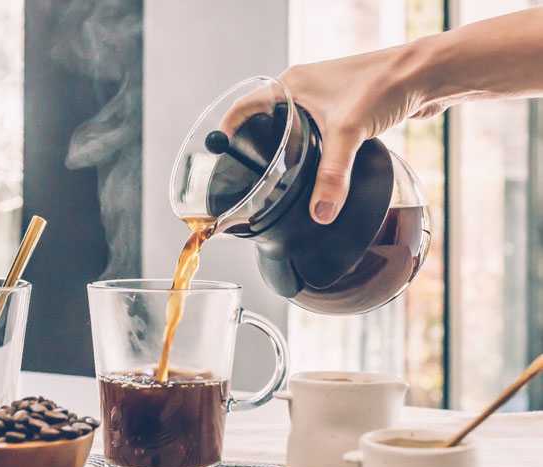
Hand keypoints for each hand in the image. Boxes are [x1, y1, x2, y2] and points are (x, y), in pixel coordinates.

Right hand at [221, 44, 435, 223]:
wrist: (427, 73)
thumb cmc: (384, 84)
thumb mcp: (349, 134)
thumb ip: (332, 178)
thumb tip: (320, 214)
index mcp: (291, 85)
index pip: (245, 107)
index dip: (228, 130)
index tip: (218, 155)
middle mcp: (304, 89)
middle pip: (265, 119)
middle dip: (255, 146)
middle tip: (249, 175)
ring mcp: (325, 98)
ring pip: (292, 127)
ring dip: (285, 149)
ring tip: (277, 178)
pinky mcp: (346, 109)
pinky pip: (317, 132)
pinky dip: (311, 150)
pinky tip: (315, 169)